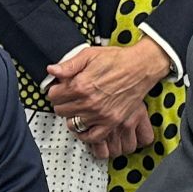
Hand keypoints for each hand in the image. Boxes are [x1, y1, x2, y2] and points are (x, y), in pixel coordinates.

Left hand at [49, 41, 169, 160]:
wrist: (140, 67)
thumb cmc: (116, 59)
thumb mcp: (89, 55)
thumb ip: (69, 65)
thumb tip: (52, 70)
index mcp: (80, 85)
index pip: (53, 95)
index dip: (55, 90)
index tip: (60, 88)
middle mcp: (88, 102)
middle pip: (60, 110)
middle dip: (61, 102)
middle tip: (69, 97)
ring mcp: (100, 114)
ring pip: (72, 124)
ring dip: (71, 116)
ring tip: (77, 108)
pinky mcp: (111, 122)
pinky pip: (92, 136)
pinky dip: (85, 134)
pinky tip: (84, 124)